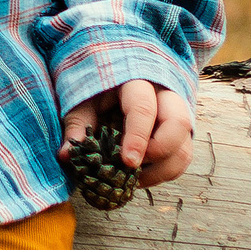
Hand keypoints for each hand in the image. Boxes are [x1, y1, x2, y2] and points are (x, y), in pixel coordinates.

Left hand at [60, 81, 193, 187]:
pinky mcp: (181, 133)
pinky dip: (165, 172)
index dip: (138, 137)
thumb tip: (66, 154)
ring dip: (163, 169)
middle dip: (159, 151)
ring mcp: (177, 114)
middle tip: (132, 167)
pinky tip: (141, 177)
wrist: (117, 71)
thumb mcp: (83, 98)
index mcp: (137, 81)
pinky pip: (182, 157)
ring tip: (134, 178)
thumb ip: (77, 123)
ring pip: (184, 145)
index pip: (144, 108)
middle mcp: (164, 95)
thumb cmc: (98, 87)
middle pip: (178, 124)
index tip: (128, 162)